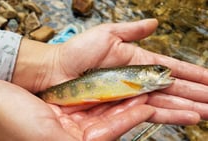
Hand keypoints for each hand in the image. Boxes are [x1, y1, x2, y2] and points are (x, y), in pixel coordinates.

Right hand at [0, 80, 154, 140]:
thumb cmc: (11, 123)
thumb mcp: (46, 137)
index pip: (107, 134)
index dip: (127, 119)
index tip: (144, 106)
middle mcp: (73, 134)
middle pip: (108, 121)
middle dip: (128, 108)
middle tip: (146, 92)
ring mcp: (69, 119)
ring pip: (101, 108)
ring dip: (118, 98)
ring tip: (135, 86)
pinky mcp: (64, 105)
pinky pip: (88, 98)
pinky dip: (102, 91)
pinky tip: (113, 83)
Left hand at [12, 19, 207, 124]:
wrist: (56, 70)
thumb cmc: (77, 52)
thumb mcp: (107, 34)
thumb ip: (132, 31)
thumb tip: (155, 23)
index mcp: (138, 61)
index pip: (172, 68)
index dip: (194, 74)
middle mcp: (138, 79)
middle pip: (175, 87)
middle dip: (199, 94)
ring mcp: (131, 94)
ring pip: (168, 102)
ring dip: (191, 106)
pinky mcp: (122, 106)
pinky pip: (151, 111)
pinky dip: (171, 114)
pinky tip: (189, 116)